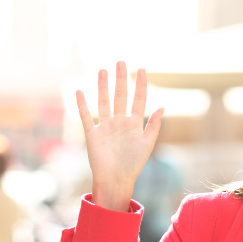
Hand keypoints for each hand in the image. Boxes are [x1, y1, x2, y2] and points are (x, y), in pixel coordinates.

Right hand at [76, 61, 162, 211]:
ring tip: (103, 70)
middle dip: (121, 79)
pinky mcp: (93, 134)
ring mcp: (105, 126)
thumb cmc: (133, 165)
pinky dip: (82, 104)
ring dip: (103, 86)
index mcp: (134, 124)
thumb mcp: (147, 144)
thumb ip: (154, 126)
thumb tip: (163, 106)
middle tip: (121, 62)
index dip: (140, 84)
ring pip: (103, 101)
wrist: (115, 179)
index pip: (138, 99)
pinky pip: (86, 116)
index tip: (142, 69)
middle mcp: (119, 122)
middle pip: (120, 95)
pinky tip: (79, 91)